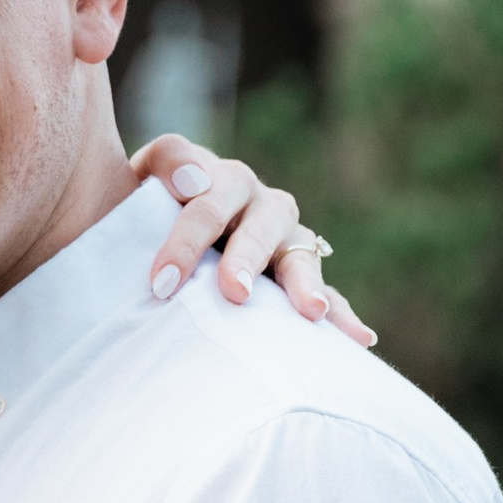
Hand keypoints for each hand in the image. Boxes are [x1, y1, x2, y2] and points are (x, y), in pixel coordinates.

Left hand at [128, 134, 375, 343]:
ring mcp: (285, 239)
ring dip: (304, 282)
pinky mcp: (300, 274)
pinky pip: (327, 293)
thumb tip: (194, 180)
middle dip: (247, 258)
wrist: (151, 240)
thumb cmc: (143, 215)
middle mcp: (259, 204)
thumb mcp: (141, 183)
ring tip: (311, 310)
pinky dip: (342, 314)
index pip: (206, 196)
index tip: (162, 282)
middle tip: (233, 293)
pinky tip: (360, 337)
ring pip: (300, 255)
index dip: (185, 237)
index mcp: (220, 178)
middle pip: (260, 224)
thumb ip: (165, 165)